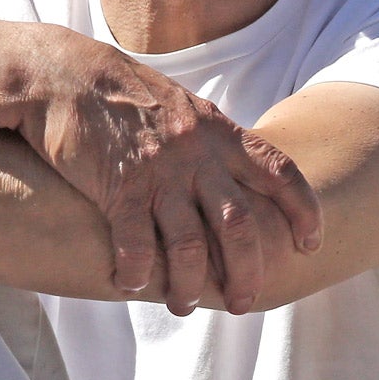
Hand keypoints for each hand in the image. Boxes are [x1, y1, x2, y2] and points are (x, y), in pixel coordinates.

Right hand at [20, 33, 322, 313]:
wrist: (67, 74)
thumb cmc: (130, 96)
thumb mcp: (187, 110)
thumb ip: (217, 144)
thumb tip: (245, 177)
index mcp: (221, 133)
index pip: (281, 173)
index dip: (304, 211)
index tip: (311, 243)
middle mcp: (198, 154)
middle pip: (240, 225)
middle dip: (247, 272)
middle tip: (245, 302)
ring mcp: (160, 172)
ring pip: (190, 246)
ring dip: (190, 285)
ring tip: (185, 305)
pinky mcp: (119, 187)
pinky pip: (136, 244)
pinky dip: (137, 272)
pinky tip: (131, 285)